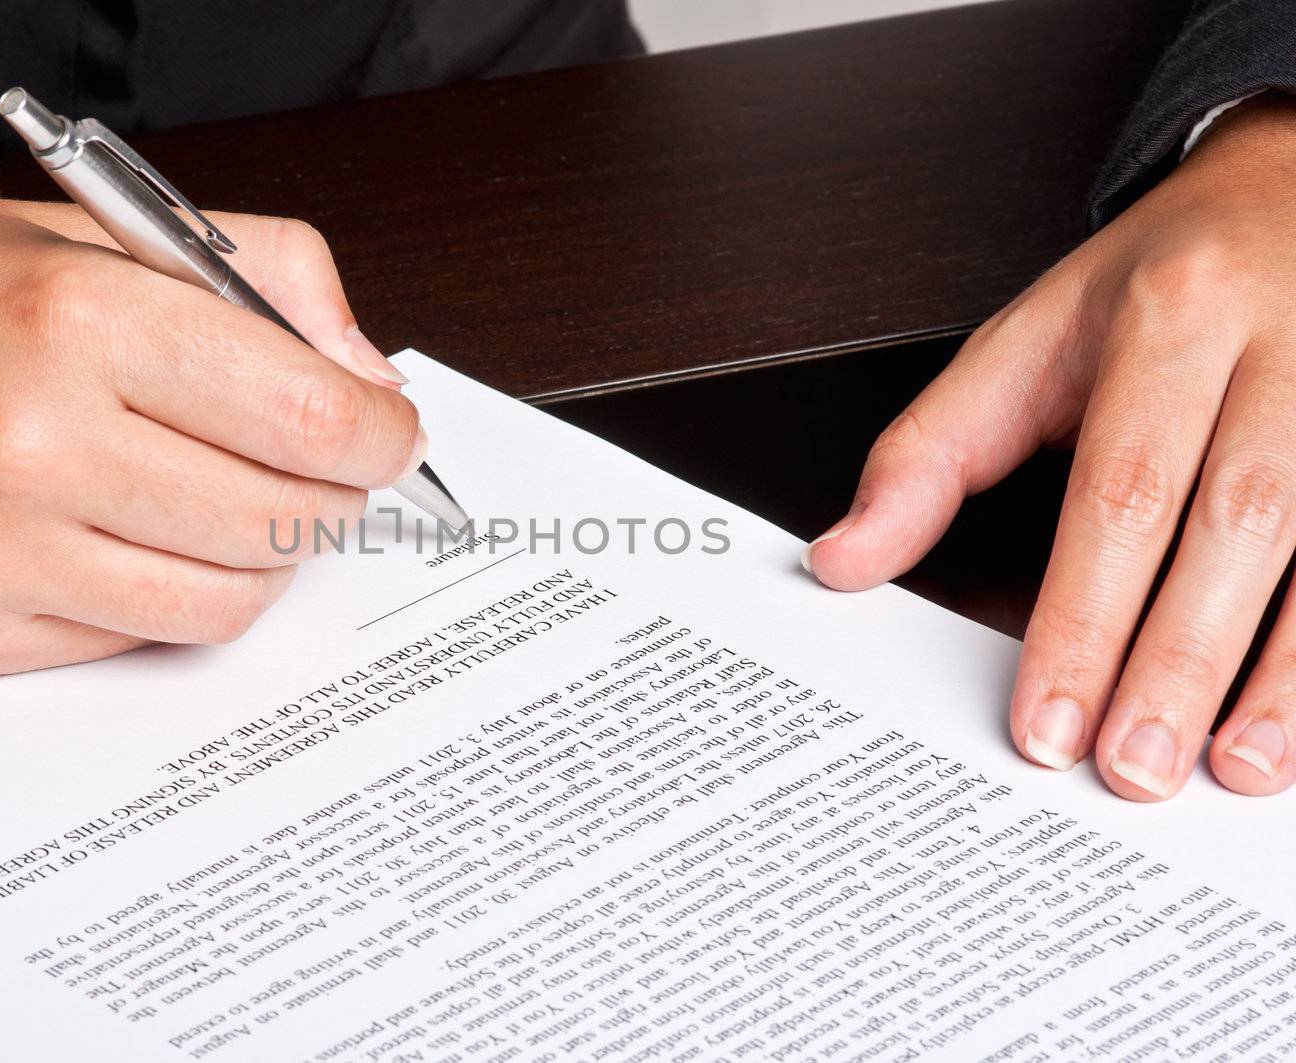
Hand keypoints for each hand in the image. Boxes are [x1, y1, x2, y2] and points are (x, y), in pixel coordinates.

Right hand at [0, 194, 421, 672]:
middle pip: (283, 520)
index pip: (309, 417)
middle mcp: (36, 441)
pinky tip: (135, 541)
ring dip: (260, 558)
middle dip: (329, 497)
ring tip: (229, 506)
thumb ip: (255, 275)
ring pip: (225, 601)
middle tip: (314, 470)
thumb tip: (363, 371)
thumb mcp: (81, 232)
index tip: (385, 434)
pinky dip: (168, 597)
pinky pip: (139, 641)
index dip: (379, 436)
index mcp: (80, 317)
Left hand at [803, 94, 1295, 799]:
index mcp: (1170, 320)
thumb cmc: (1152, 285)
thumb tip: (842, 559)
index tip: (1044, 724)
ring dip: (1282, 671)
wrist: (1290, 188)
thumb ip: (930, 453)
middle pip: (1235, 521)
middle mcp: (1283, 349)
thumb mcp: (1024, 340)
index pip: (1119, 488)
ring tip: (1229, 768)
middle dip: (1177, 659)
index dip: (1081, 616)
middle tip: (1130, 771)